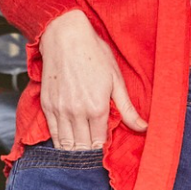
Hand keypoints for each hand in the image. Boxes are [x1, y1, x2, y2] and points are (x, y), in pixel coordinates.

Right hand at [38, 10, 146, 148]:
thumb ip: (128, 109)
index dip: (104, 148)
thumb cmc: (94, 54)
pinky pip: (53, 134)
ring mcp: (60, 110)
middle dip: (90, 153)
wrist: (65, 36)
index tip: (107, 146)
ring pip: (67, 144)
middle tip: (95, 151)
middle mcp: (77, 113)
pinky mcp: (47, 105)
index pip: (100, 143)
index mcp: (97, 108)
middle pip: (83, 147)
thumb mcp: (116, 80)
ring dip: (75, 151)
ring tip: (82, 151)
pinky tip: (67, 145)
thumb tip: (144, 128)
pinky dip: (60, 143)